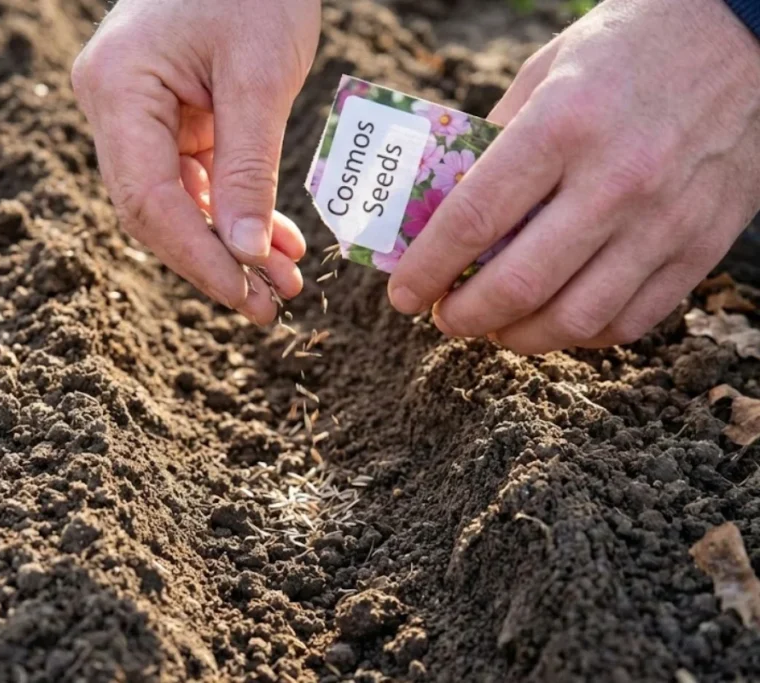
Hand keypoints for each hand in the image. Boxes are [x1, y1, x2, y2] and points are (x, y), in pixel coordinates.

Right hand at [71, 0, 319, 323]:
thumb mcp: (259, 78)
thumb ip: (248, 169)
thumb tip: (247, 255)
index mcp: (117, 90)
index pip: (148, 199)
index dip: (197, 258)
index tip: (247, 296)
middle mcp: (114, 106)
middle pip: (154, 210)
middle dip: (215, 261)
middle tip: (268, 305)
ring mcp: (138, 112)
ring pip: (176, 202)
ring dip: (230, 245)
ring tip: (282, 282)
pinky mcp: (170, 115)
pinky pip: (197, 177)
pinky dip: (236, 210)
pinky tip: (275, 242)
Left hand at [388, 0, 759, 353]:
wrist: (743, 39)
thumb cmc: (627, 51)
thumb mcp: (545, 74)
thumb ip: (495, 145)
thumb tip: (442, 211)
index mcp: (564, 125)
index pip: (473, 219)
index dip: (426, 269)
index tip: (402, 295)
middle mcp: (616, 180)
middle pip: (518, 284)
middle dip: (463, 316)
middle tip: (443, 316)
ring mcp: (664, 220)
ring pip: (573, 319)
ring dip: (517, 337)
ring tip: (493, 326)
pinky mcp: (700, 248)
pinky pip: (629, 321)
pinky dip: (579, 335)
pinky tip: (554, 319)